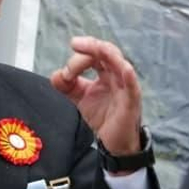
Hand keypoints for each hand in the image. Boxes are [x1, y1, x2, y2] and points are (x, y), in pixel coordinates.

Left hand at [50, 35, 143, 155]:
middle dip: (91, 45)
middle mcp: (117, 76)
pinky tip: (124, 69)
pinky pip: (132, 87)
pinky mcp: (131, 102)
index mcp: (107, 73)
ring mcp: (126, 88)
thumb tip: (56, 74)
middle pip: (108, 52)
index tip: (65, 74)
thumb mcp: (80, 98)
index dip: (79, 58)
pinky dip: (129, 76)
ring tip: (93, 47)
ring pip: (120, 63)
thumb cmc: (102, 117)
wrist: (113, 144)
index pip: (95, 55)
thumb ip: (67, 86)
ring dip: (106, 53)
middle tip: (75, 44)